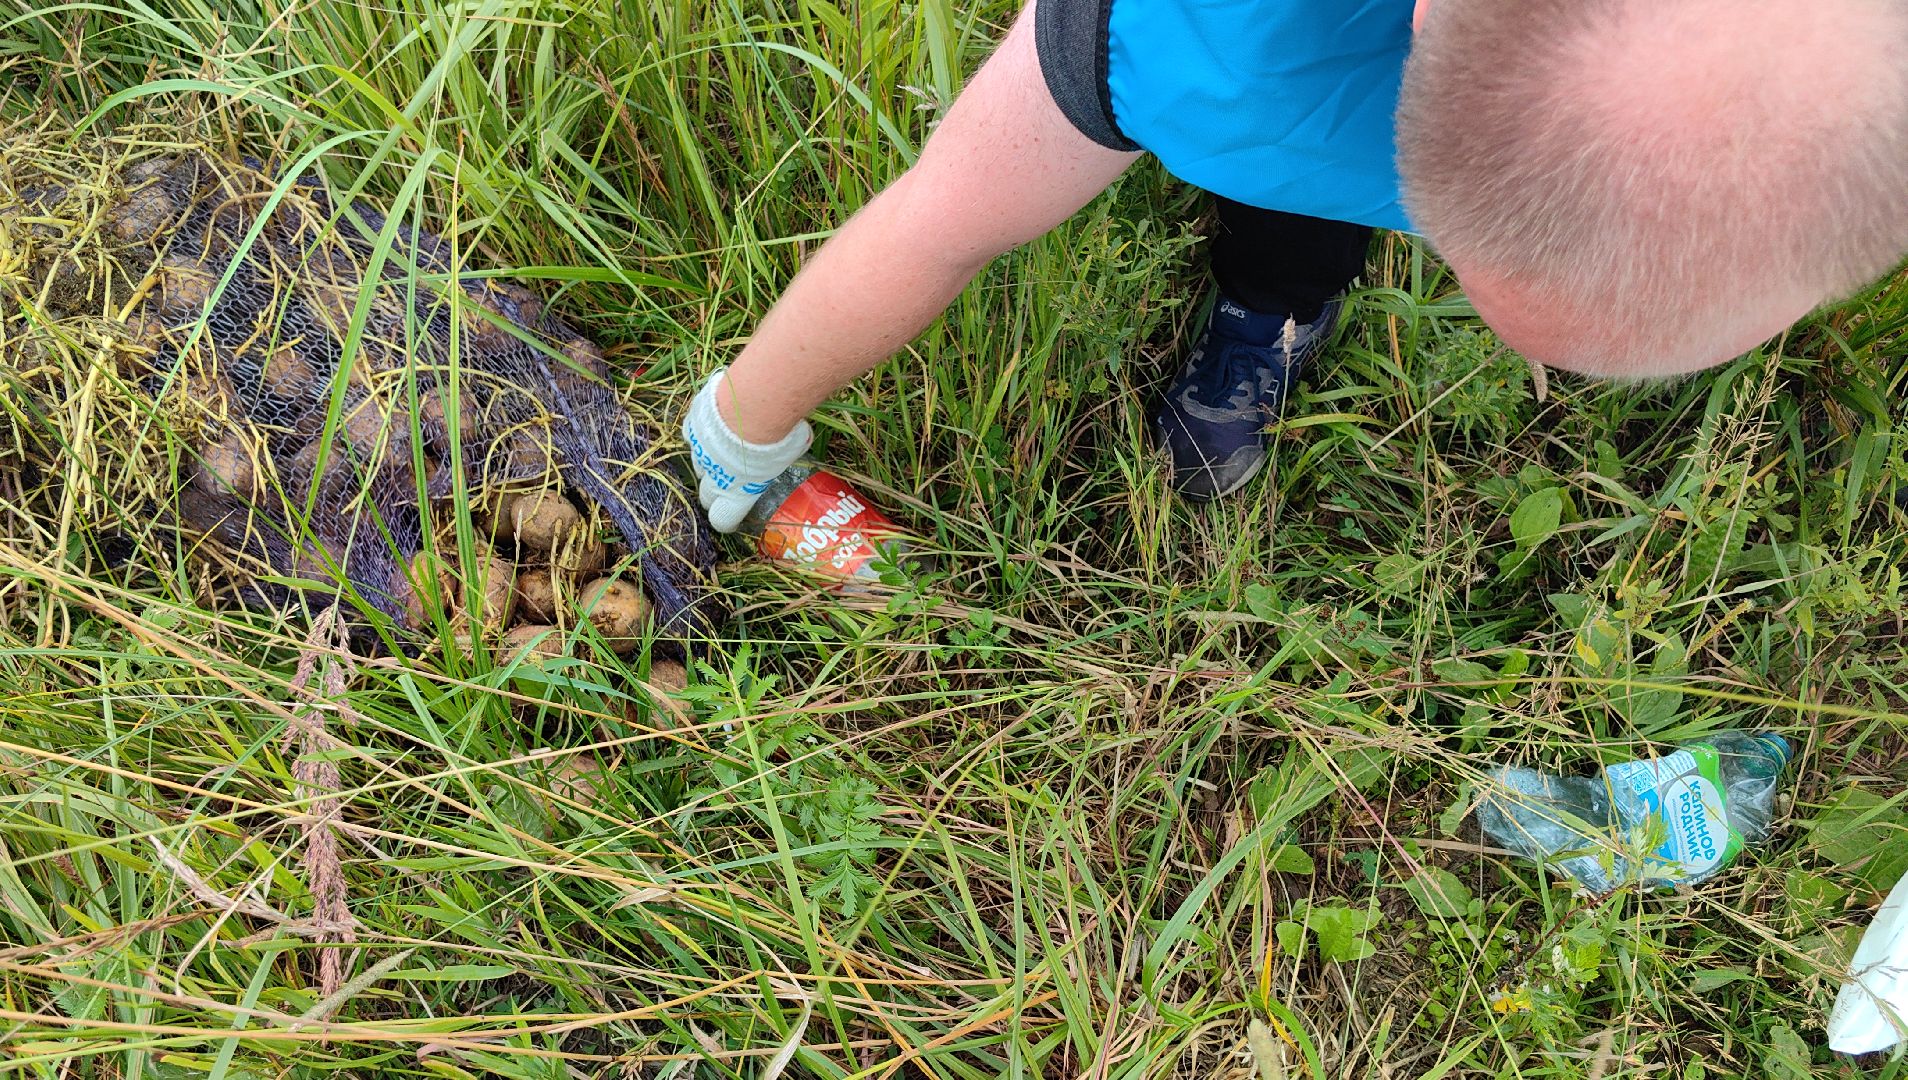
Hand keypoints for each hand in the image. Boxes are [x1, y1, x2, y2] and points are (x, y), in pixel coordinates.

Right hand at [681, 368, 811, 531]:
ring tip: (726, 449)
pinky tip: (715, 424)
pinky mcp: (692, 429)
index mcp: (739, 493)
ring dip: (710, 462)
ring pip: (699, 464)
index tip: (730, 516)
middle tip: (730, 480)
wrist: (749, 404)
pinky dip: (702, 433)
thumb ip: (790, 451)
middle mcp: (716, 477)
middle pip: (706, 495)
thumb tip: (801, 440)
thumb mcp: (794, 447)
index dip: (726, 519)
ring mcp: (700, 454)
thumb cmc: (778, 434)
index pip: (722, 518)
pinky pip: (693, 436)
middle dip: (715, 491)